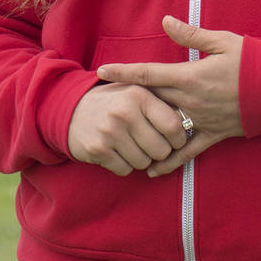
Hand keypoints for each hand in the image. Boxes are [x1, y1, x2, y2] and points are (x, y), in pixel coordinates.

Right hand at [68, 80, 190, 175]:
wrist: (71, 110)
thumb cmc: (114, 102)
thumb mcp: (135, 91)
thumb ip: (159, 101)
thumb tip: (188, 121)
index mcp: (139, 95)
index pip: (173, 125)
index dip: (178, 137)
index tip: (174, 139)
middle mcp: (125, 112)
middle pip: (161, 150)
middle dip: (159, 151)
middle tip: (152, 144)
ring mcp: (110, 132)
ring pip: (144, 162)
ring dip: (141, 158)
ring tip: (132, 144)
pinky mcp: (98, 150)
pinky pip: (125, 170)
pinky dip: (125, 165)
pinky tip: (118, 151)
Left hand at [97, 15, 243, 176]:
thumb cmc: (253, 61)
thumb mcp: (223, 41)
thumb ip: (191, 34)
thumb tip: (166, 21)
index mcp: (191, 76)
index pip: (148, 73)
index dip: (123, 72)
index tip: (101, 71)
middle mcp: (190, 101)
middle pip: (150, 99)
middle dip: (125, 98)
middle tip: (103, 99)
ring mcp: (200, 120)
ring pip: (163, 126)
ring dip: (141, 127)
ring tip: (119, 131)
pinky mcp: (213, 135)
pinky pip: (186, 151)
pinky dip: (168, 162)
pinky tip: (151, 169)